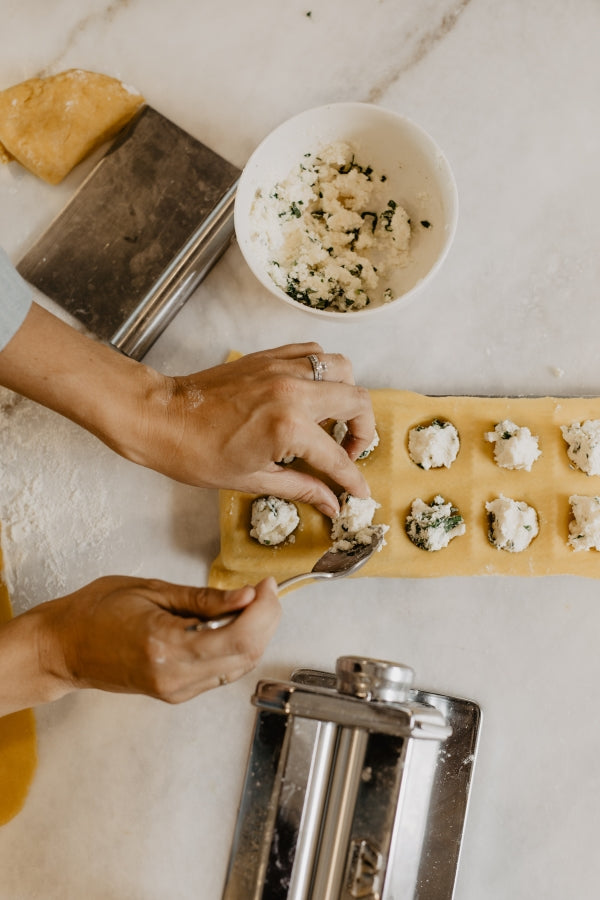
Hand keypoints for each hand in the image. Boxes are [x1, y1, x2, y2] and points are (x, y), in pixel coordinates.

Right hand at [0, 576, 280, 713]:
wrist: (62, 647)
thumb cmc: (95, 611)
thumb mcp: (151, 590)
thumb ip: (204, 598)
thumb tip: (247, 596)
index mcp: (166, 646)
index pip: (239, 637)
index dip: (264, 610)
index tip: (267, 585)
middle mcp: (174, 676)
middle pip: (246, 655)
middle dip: (267, 620)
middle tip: (265, 591)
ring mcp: (175, 689)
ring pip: (238, 667)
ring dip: (255, 635)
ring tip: (251, 603)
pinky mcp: (175, 692)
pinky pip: (221, 673)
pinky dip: (236, 647)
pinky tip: (232, 623)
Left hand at [134, 342, 375, 516]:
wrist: (162, 418)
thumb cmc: (196, 453)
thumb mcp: (252, 479)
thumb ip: (301, 488)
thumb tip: (331, 503)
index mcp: (288, 427)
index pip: (336, 456)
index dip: (352, 478)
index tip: (358, 491)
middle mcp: (292, 391)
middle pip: (357, 400)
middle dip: (362, 431)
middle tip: (347, 452)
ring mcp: (281, 368)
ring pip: (341, 368)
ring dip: (346, 394)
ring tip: (330, 419)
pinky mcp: (269, 357)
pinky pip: (313, 354)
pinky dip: (322, 371)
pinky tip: (310, 394)